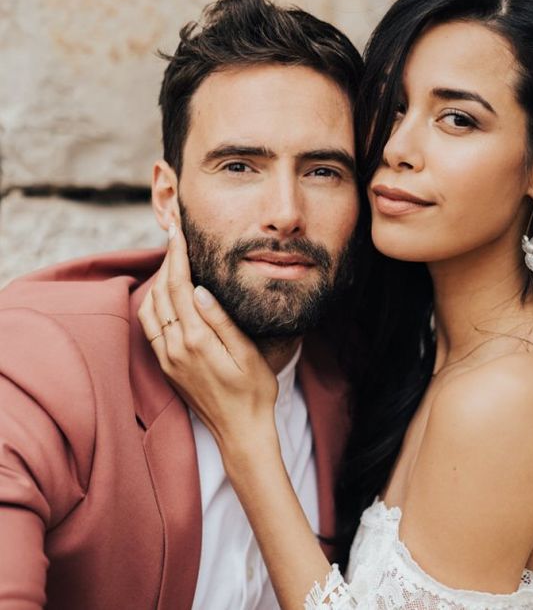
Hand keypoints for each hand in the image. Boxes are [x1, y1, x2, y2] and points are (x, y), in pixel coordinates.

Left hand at [138, 223, 278, 444]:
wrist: (241, 432)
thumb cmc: (254, 392)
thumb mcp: (247, 354)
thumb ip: (221, 321)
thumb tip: (199, 289)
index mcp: (196, 340)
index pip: (179, 285)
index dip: (177, 254)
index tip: (177, 229)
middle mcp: (174, 348)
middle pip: (161, 291)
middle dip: (166, 258)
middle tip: (174, 233)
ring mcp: (167, 358)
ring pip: (150, 308)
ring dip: (158, 279)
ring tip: (172, 258)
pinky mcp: (167, 367)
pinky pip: (149, 327)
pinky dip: (153, 302)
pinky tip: (164, 294)